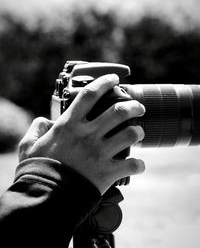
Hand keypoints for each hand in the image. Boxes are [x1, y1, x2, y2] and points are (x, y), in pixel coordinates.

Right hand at [19, 74, 144, 193]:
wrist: (46, 199)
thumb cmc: (38, 170)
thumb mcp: (29, 145)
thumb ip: (37, 129)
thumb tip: (44, 121)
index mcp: (70, 125)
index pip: (90, 95)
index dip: (104, 82)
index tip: (114, 79)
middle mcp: (87, 135)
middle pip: (118, 111)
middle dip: (133, 106)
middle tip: (138, 107)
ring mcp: (99, 153)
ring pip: (130, 134)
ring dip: (138, 132)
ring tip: (138, 132)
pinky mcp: (107, 172)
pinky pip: (132, 165)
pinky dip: (139, 164)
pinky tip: (138, 164)